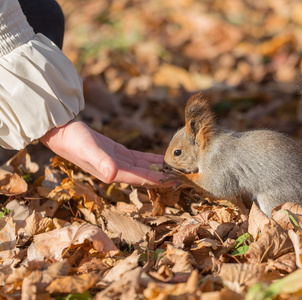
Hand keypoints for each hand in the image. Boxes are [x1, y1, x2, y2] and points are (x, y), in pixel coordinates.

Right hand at [40, 120, 167, 186]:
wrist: (61, 132)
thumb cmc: (72, 140)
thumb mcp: (88, 149)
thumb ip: (101, 162)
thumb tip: (112, 175)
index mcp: (112, 173)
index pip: (139, 178)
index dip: (157, 180)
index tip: (174, 180)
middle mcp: (117, 171)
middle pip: (145, 176)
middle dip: (163, 178)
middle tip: (183, 178)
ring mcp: (118, 163)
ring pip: (144, 168)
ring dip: (160, 169)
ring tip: (177, 170)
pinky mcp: (118, 154)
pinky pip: (139, 158)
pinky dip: (151, 159)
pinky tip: (163, 159)